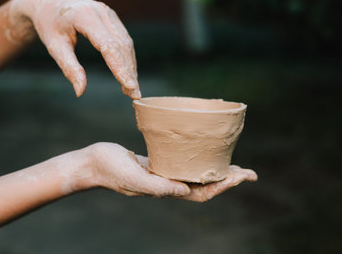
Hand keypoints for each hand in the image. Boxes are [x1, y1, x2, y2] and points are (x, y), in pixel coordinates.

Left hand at [7, 0, 139, 98]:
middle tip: (134, 95)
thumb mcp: (54, 47)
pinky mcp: (113, 18)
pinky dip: (127, 59)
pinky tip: (127, 75)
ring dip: (130, 67)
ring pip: (126, 44)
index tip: (130, 86)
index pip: (108, 46)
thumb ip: (69, 68)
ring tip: (130, 90)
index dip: (120, 68)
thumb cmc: (49, 25)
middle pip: (121, 46)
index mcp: (85, 16)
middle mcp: (102, 12)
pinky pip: (124, 40)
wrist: (49, 2)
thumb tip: (80, 92)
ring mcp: (109, 14)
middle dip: (129, 71)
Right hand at [82, 143, 256, 200]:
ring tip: (234, 163)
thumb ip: (157, 186)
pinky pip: (184, 162)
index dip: (225, 186)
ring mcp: (165, 173)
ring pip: (197, 173)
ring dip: (216, 169)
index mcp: (167, 190)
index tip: (244, 176)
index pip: (203, 192)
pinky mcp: (158, 162)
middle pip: (206, 184)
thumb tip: (184, 191)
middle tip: (249, 171)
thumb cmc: (110, 170)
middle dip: (228, 179)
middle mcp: (169, 183)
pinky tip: (204, 150)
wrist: (93, 162)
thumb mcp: (134, 178)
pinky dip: (198, 158)